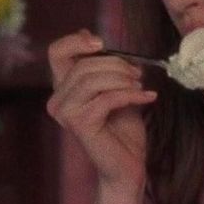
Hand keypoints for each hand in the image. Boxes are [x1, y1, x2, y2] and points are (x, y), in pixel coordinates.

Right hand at [46, 29, 156, 190]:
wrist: (128, 165)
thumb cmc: (123, 130)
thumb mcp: (115, 90)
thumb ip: (105, 69)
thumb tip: (95, 38)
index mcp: (63, 89)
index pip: (56, 53)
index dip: (76, 41)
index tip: (101, 42)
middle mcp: (58, 101)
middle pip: (83, 64)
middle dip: (116, 64)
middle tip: (138, 74)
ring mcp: (66, 113)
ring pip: (93, 79)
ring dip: (123, 79)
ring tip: (141, 87)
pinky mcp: (80, 124)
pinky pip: (107, 98)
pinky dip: (131, 95)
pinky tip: (148, 97)